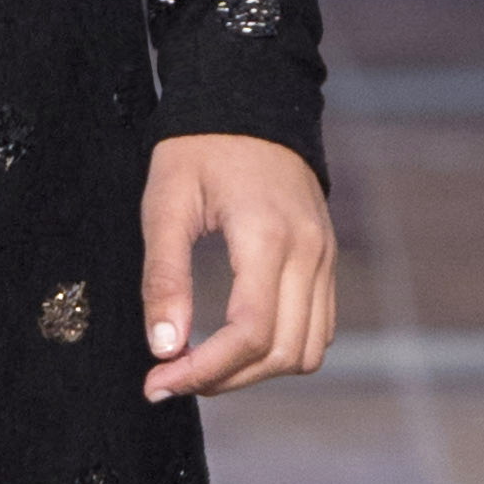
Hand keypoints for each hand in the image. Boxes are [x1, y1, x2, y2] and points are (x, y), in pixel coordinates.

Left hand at [140, 133, 335, 397]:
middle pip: (281, 353)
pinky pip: (317, 328)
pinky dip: (279, 349)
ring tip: (202, 365)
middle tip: (170, 379)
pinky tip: (234, 342)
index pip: (249, 333)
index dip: (204, 372)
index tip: (158, 383)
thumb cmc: (198, 147)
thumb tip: (165, 348)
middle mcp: (309, 252)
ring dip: (255, 371)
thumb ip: (164, 278)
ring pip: (307, 351)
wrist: (250, 99)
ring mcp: (324, 257)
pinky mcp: (326, 259)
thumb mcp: (165, 204)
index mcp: (268, 236)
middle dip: (225, 379)